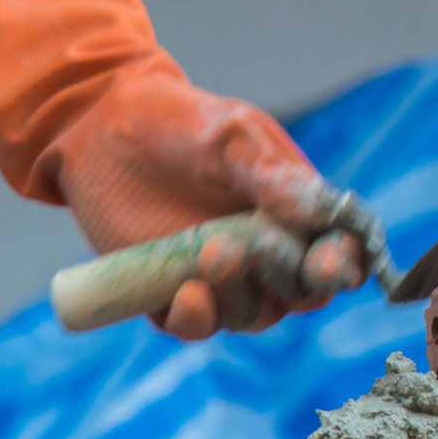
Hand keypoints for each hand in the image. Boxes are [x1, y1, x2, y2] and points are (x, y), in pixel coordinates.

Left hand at [0, 0, 363, 338]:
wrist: (93, 116)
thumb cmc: (177, 113)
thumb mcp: (232, 127)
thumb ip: (278, 171)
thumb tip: (326, 213)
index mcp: (296, 205)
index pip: (342, 249)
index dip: (344, 262)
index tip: (331, 259)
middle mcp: (265, 247)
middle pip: (301, 292)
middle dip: (285, 280)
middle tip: (246, 249)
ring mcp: (216, 274)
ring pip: (249, 316)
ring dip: (234, 300)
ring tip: (201, 263)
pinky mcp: (163, 289)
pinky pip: (190, 325)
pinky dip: (187, 319)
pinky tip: (176, 295)